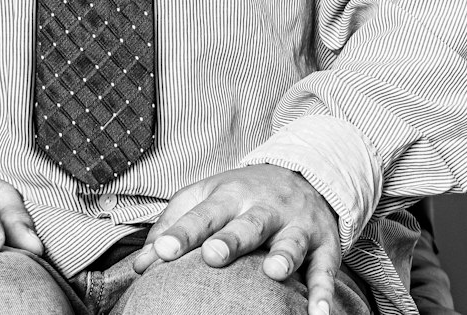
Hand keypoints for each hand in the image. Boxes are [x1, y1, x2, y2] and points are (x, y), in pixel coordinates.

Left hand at [131, 164, 340, 314]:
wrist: (306, 172)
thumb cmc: (243, 193)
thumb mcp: (207, 195)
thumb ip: (174, 224)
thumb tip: (140, 264)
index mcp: (230, 196)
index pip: (202, 214)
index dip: (182, 233)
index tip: (162, 252)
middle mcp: (264, 208)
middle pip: (246, 224)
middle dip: (230, 240)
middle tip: (212, 255)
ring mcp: (296, 225)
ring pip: (290, 241)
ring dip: (283, 255)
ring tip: (273, 271)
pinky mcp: (324, 245)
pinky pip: (325, 270)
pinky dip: (324, 293)